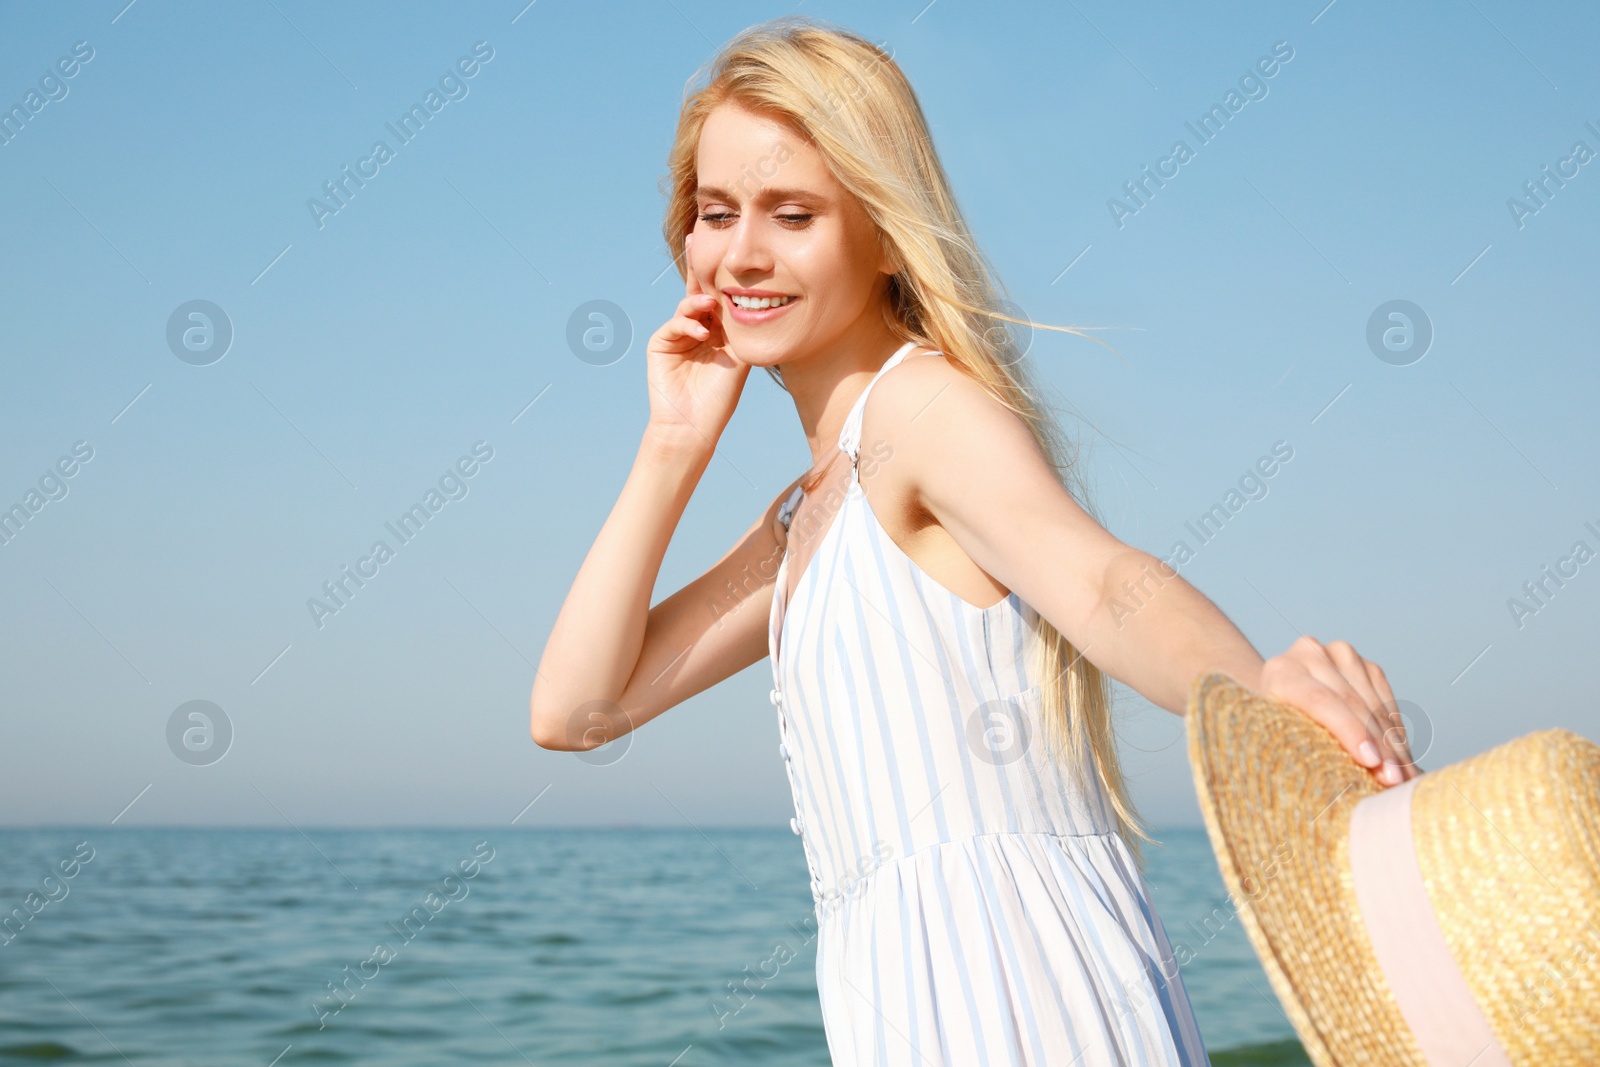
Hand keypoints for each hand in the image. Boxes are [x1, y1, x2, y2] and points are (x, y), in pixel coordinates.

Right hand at [643, 232, 750, 455]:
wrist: (694, 426)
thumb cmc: (720, 398)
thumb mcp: (738, 359)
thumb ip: (740, 330)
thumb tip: (751, 301)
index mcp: (718, 331)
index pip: (720, 298)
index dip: (722, 275)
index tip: (726, 248)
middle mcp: (698, 329)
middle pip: (699, 293)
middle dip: (699, 268)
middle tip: (697, 240)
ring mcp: (677, 335)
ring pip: (688, 306)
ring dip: (700, 303)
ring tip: (712, 306)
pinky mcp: (660, 344)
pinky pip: (675, 324)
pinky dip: (688, 324)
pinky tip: (703, 333)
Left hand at [1258, 635, 1419, 787]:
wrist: (1281, 702)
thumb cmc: (1275, 731)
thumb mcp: (1274, 739)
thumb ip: (1298, 751)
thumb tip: (1337, 786)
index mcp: (1281, 672)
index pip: (1320, 700)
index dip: (1349, 731)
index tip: (1372, 761)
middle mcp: (1311, 654)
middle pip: (1352, 703)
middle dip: (1377, 745)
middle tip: (1393, 781)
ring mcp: (1342, 656)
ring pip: (1375, 705)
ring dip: (1393, 745)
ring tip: (1403, 778)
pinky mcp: (1368, 667)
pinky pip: (1388, 705)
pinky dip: (1396, 735)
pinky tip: (1402, 760)